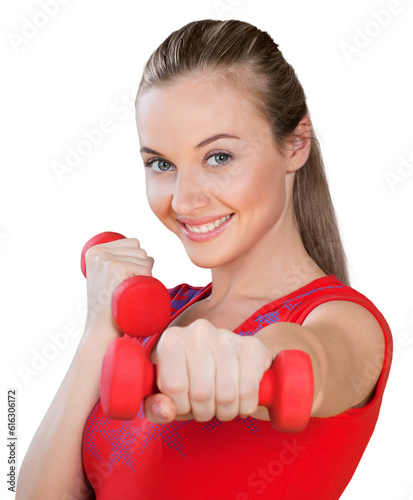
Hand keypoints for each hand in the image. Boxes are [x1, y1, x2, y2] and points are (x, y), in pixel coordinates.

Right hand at [83, 237, 154, 334]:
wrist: (102, 330)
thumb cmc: (111, 308)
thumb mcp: (105, 278)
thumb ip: (115, 260)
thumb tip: (136, 247)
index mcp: (94, 250)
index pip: (133, 243)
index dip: (139, 261)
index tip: (127, 280)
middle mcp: (98, 252)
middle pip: (140, 250)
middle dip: (144, 267)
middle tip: (129, 289)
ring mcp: (106, 259)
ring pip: (145, 258)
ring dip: (146, 275)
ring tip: (130, 292)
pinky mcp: (115, 268)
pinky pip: (146, 268)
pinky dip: (148, 279)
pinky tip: (133, 292)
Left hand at [143, 318, 272, 423]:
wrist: (222, 359)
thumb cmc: (189, 379)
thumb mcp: (166, 393)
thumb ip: (156, 406)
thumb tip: (165, 411)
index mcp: (172, 339)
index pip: (174, 386)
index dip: (180, 406)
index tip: (184, 404)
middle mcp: (198, 332)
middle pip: (202, 392)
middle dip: (203, 411)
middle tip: (204, 407)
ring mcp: (227, 336)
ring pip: (227, 395)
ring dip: (225, 411)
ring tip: (220, 404)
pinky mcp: (252, 346)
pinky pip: (249, 391)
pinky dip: (245, 406)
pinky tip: (239, 399)